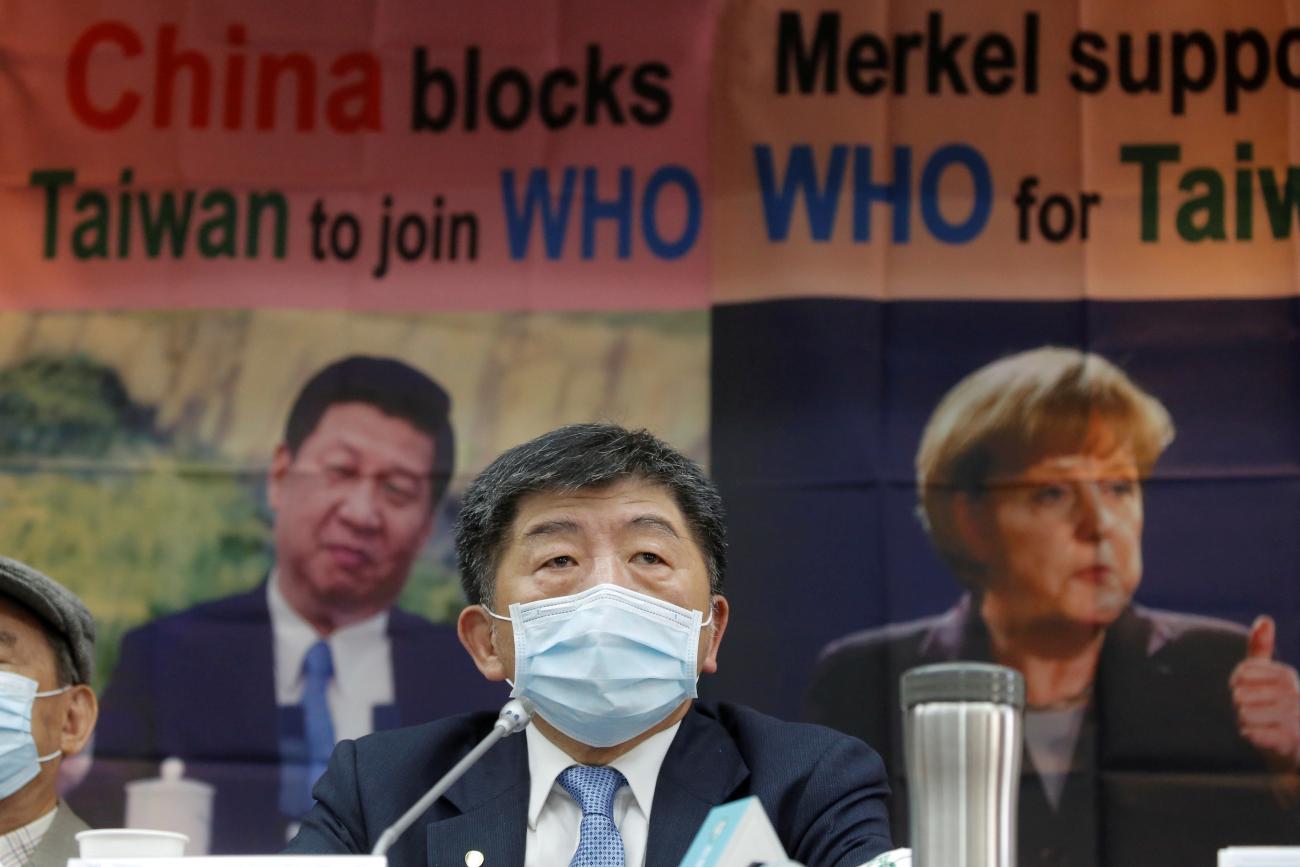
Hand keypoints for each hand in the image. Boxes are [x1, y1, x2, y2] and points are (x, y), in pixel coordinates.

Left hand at [1230, 615, 1299, 770]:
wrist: (1294, 749)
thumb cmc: (1275, 710)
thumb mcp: (1268, 677)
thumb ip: (1261, 650)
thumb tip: (1264, 619)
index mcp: (1286, 674)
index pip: (1239, 674)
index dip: (1237, 687)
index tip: (1253, 695)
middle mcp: (1294, 693)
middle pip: (1238, 694)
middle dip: (1241, 708)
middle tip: (1259, 715)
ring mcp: (1295, 717)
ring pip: (1243, 714)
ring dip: (1246, 723)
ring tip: (1263, 726)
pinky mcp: (1291, 740)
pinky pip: (1252, 733)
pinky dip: (1252, 737)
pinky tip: (1264, 738)